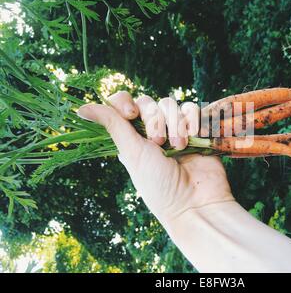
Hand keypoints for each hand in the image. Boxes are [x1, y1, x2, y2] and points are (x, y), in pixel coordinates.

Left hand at [77, 91, 234, 223]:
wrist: (195, 201)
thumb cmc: (159, 184)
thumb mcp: (132, 153)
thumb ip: (112, 125)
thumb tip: (81, 109)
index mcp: (132, 137)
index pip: (123, 103)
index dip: (126, 103)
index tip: (131, 115)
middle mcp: (152, 131)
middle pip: (149, 102)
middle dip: (154, 120)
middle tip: (159, 143)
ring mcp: (175, 130)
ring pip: (171, 104)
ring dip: (175, 124)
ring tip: (179, 146)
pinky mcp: (197, 130)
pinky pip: (192, 109)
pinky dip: (192, 121)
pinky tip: (193, 137)